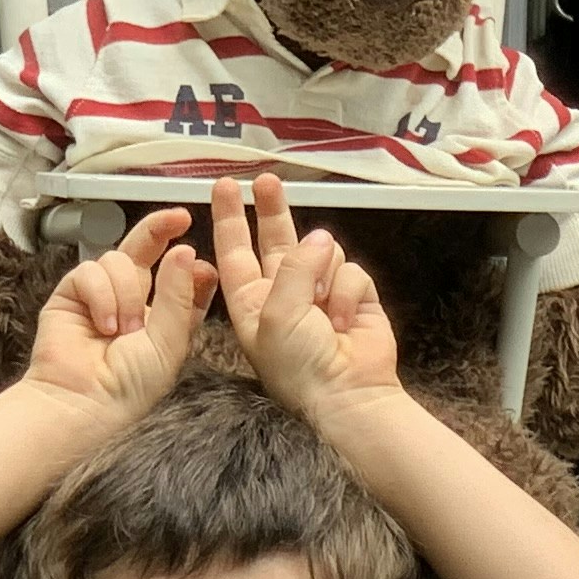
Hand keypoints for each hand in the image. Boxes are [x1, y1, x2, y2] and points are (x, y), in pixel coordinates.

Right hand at [17, 205, 212, 415]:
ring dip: (126, 292)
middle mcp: (134, 299)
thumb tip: (184, 250)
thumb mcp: (168, 343)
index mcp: (164, 315)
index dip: (190, 265)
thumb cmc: (130, 385)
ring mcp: (102, 293)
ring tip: (121, 330)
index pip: (181, 278)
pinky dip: (101, 294)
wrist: (82, 401)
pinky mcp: (72, 292)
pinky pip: (90, 270)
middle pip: (148, 251)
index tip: (202, 260)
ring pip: (120, 260)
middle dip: (162, 229)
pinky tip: (102, 324)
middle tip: (179, 217)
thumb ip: (177, 297)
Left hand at [208, 175, 404, 420]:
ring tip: (323, 310)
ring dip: (323, 272)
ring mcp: (320, 294)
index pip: (235, 250)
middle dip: (273, 209)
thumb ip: (294, 269)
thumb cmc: (301, 370)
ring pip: (322, 251)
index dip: (230, 217)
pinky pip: (351, 270)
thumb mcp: (278, 315)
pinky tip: (344, 321)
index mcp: (252, 302)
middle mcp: (283, 294)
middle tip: (267, 180)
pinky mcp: (353, 297)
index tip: (225, 186)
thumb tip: (321, 238)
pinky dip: (348, 292)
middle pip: (276, 239)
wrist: (348, 398)